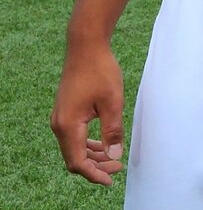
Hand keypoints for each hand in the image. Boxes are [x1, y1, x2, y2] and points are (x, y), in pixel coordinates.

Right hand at [51, 42, 125, 185]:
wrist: (86, 47)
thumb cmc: (100, 71)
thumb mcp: (112, 102)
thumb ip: (112, 131)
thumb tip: (114, 155)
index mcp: (68, 125)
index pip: (77, 161)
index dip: (94, 174)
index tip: (111, 180)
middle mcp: (59, 124)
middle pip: (74, 157)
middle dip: (95, 166)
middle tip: (118, 168)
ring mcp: (60, 118)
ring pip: (74, 147)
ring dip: (92, 156)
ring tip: (113, 158)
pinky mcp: (65, 112)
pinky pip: (74, 136)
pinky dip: (88, 144)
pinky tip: (103, 144)